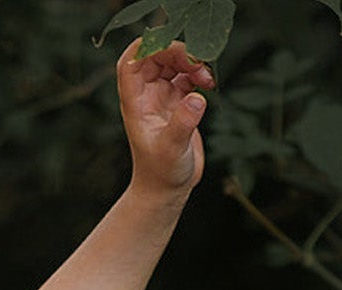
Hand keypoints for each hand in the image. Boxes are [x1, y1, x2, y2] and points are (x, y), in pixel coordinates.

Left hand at [119, 36, 212, 194]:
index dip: (147, 46)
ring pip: (173, 63)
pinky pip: (186, 76)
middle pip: (156, 56)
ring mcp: (161, 97)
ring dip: (191, 62)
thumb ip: (182, 123)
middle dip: (178, 52)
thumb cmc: (162, 173)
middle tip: (199, 63)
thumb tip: (197, 98)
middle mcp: (146, 94)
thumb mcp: (172, 149)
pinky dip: (199, 73)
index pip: (132, 61)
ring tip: (207, 77)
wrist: (166, 191)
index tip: (171, 47)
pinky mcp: (177, 103)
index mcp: (135, 101)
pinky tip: (210, 83)